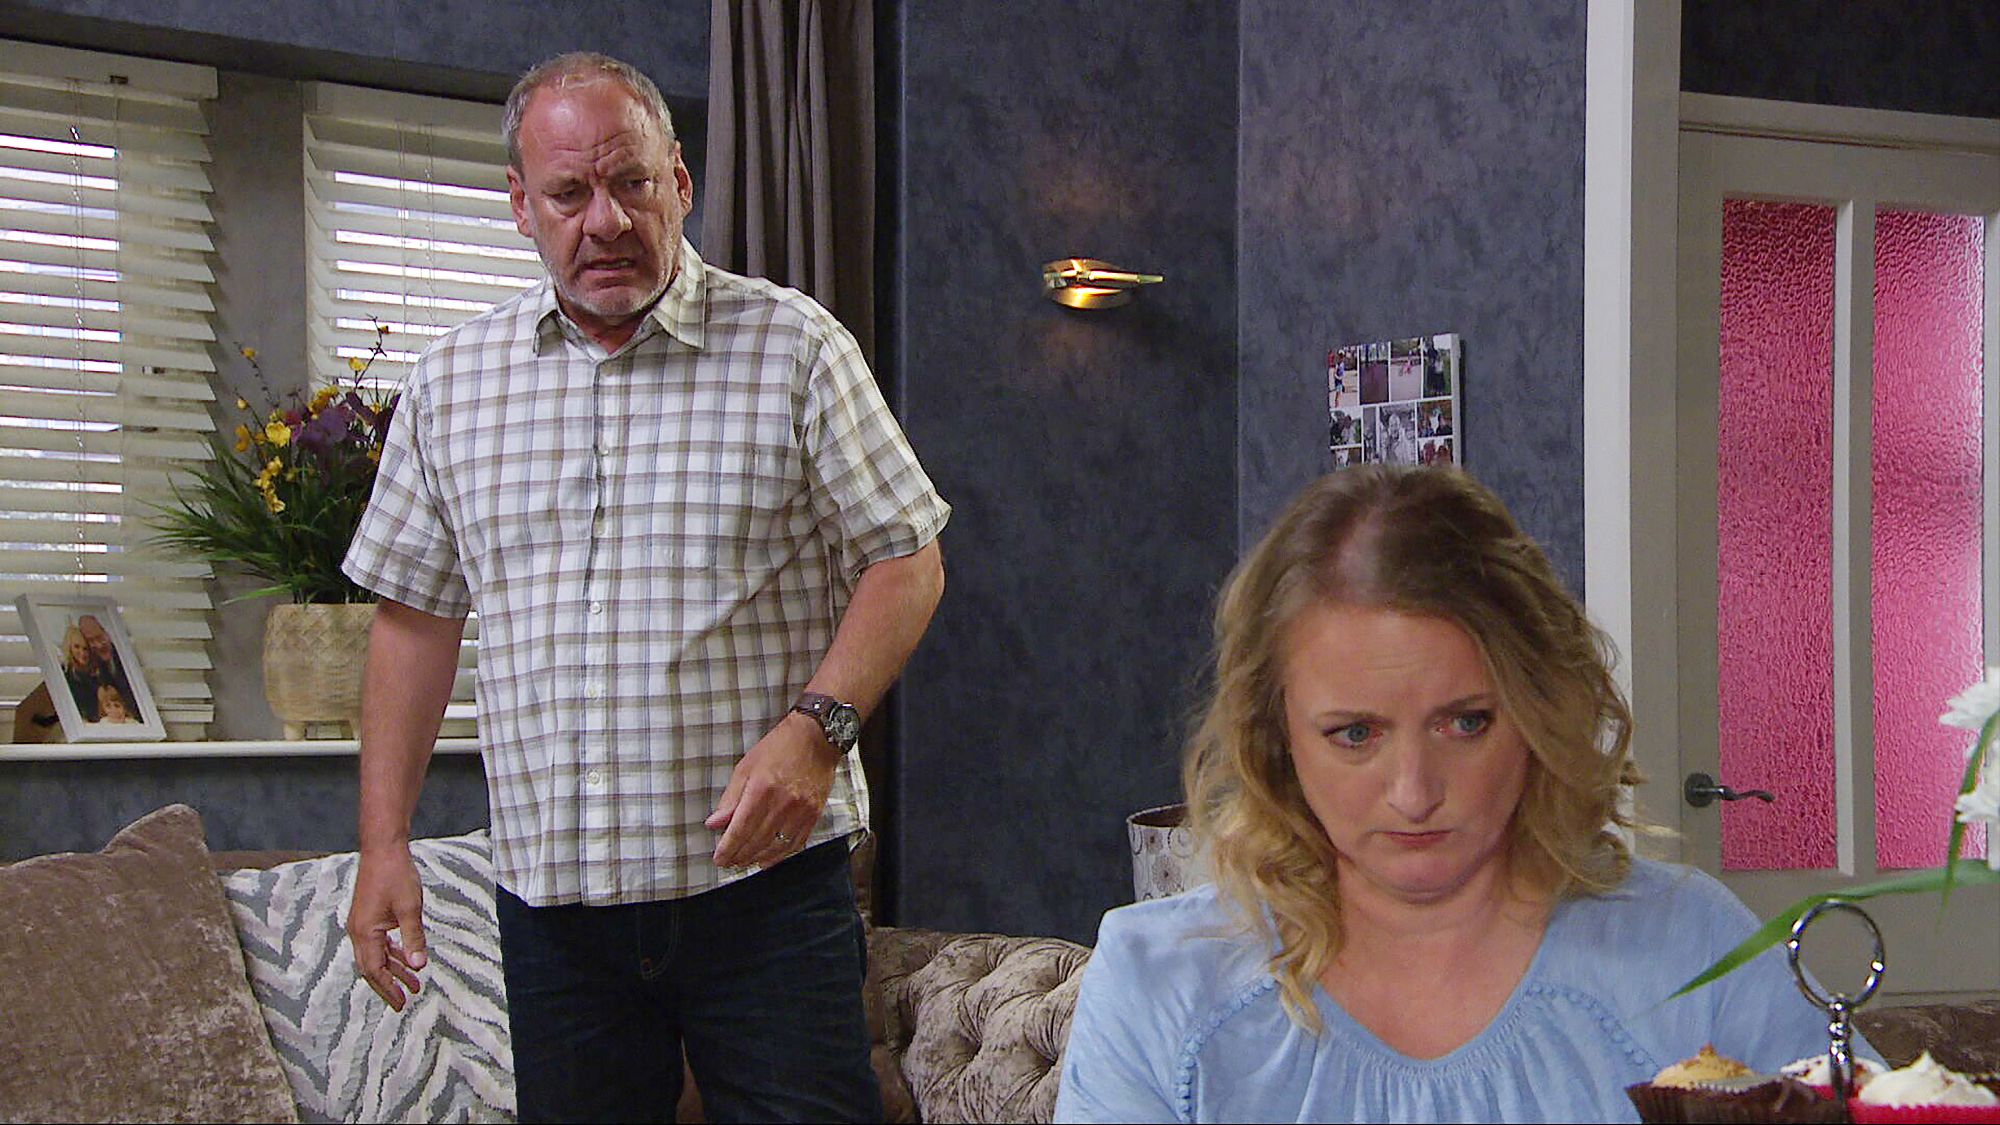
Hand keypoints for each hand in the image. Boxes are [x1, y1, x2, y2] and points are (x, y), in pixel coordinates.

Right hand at [346, 844, 426, 1010]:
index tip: (401, 1004)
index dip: (388, 989)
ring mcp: (362, 924)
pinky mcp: (368, 917)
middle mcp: (358, 931)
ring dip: (394, 969)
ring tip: (414, 983)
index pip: (374, 970)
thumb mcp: (410, 909)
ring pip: (377, 955)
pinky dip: (392, 953)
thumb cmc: (395, 875)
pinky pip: (378, 943)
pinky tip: (406, 960)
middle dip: (389, 985)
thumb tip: (418, 966)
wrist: (383, 849)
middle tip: (405, 1001)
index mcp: (364, 932)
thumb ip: (413, 938)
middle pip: (372, 968)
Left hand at [705, 712, 837, 868]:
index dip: (728, 848)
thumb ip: (730, 799)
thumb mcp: (746, 767)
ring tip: (745, 862)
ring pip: (776, 846)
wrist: (816, 737)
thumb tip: (714, 824)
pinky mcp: (814, 814)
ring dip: (758, 858)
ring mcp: (801, 811)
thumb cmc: (779, 748)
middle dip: (740, 855)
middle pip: (757, 841)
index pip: (741, 828)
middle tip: (729, 862)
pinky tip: (769, 859)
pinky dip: (781, 855)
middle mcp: (782, 803)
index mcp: (761, 789)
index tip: (719, 859)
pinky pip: (796, 843)